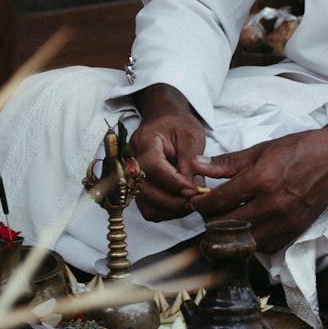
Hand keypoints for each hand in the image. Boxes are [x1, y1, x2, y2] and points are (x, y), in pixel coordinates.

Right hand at [131, 83, 206, 221]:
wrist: (164, 118)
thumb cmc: (178, 124)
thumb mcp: (191, 135)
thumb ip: (191, 162)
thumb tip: (193, 189)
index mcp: (145, 141)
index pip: (154, 167)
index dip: (174, 183)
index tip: (193, 190)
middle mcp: (133, 160)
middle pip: (145, 190)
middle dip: (173, 201)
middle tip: (195, 201)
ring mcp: (133, 176)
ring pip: (145, 204)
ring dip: (168, 210)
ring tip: (189, 204)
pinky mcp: (138, 186)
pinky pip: (147, 206)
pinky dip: (163, 211)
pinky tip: (180, 204)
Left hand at [191, 122, 327, 254]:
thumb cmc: (300, 150)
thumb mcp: (262, 149)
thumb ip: (228, 162)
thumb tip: (198, 165)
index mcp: (262, 179)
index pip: (220, 200)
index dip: (201, 203)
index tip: (195, 201)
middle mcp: (273, 204)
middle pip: (228, 225)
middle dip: (210, 221)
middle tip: (206, 213)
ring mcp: (285, 221)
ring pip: (244, 242)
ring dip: (229, 235)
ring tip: (224, 222)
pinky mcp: (295, 232)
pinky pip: (265, 247)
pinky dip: (251, 242)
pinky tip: (248, 229)